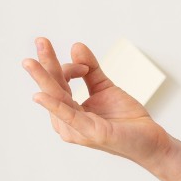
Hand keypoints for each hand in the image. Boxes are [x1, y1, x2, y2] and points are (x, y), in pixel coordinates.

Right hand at [22, 37, 172, 169]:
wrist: (150, 140)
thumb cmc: (125, 118)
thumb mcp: (105, 88)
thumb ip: (90, 69)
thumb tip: (75, 46)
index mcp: (70, 111)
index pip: (58, 84)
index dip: (69, 67)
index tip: (85, 65)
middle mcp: (68, 122)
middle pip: (53, 88)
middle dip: (44, 65)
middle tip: (39, 40)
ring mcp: (77, 129)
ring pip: (57, 98)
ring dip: (44, 79)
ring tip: (30, 62)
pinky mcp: (91, 133)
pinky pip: (70, 117)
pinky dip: (55, 105)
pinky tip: (41, 95)